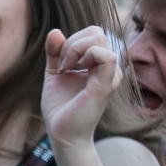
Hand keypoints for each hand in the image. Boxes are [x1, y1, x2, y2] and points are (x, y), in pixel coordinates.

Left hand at [41, 26, 120, 150]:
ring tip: (64, 69)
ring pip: (99, 39)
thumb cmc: (61, 107)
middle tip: (61, 66)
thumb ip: (55, 52)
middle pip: (96, 32)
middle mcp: (109, 68)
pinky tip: (70, 71)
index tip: (59, 63)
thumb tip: (55, 31)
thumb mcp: (55, 72)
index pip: (92, 33)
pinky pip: (106, 56)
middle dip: (72, 43)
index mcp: (100, 64)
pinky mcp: (105, 85)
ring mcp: (110, 76)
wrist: (61, 134)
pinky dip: (83, 55)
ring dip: (74, 49)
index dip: (72, 40)